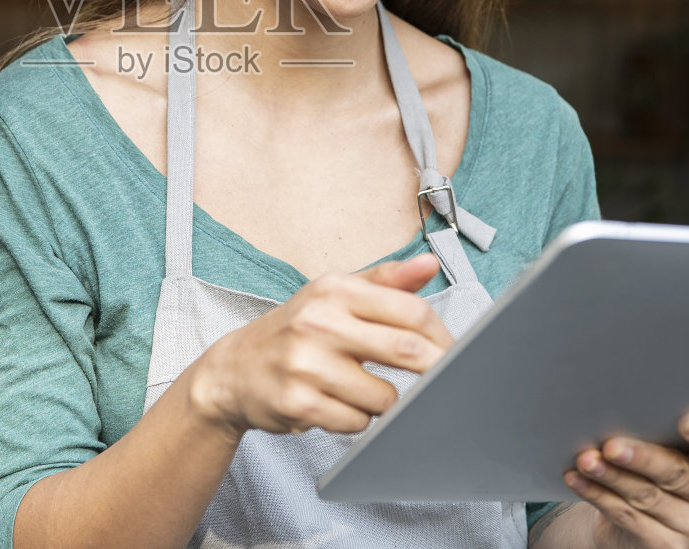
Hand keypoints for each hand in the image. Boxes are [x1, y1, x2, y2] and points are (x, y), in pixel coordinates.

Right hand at [184, 252, 452, 437]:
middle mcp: (318, 321)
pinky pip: (358, 422)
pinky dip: (357, 419)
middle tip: (442, 381)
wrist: (234, 369)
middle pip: (407, 351)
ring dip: (385, 401)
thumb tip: (429, 264)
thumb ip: (385, 280)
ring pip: (385, 397)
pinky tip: (337, 404)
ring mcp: (306, 364)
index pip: (411, 310)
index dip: (443, 336)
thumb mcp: (333, 295)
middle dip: (434, 371)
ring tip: (360, 389)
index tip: (454, 352)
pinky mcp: (299, 403)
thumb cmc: (294, 329)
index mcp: (334, 289)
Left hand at [563, 411, 688, 548]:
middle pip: (678, 474)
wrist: (638, 518)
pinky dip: (598, 495)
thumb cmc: (656, 463)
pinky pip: (628, 517)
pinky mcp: (669, 547)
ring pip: (647, 496)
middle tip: (611, 445)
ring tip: (586, 459)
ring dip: (611, 476)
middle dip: (641, 457)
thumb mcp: (668, 446)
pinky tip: (577, 479)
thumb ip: (661, 429)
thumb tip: (620, 406)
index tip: (686, 420)